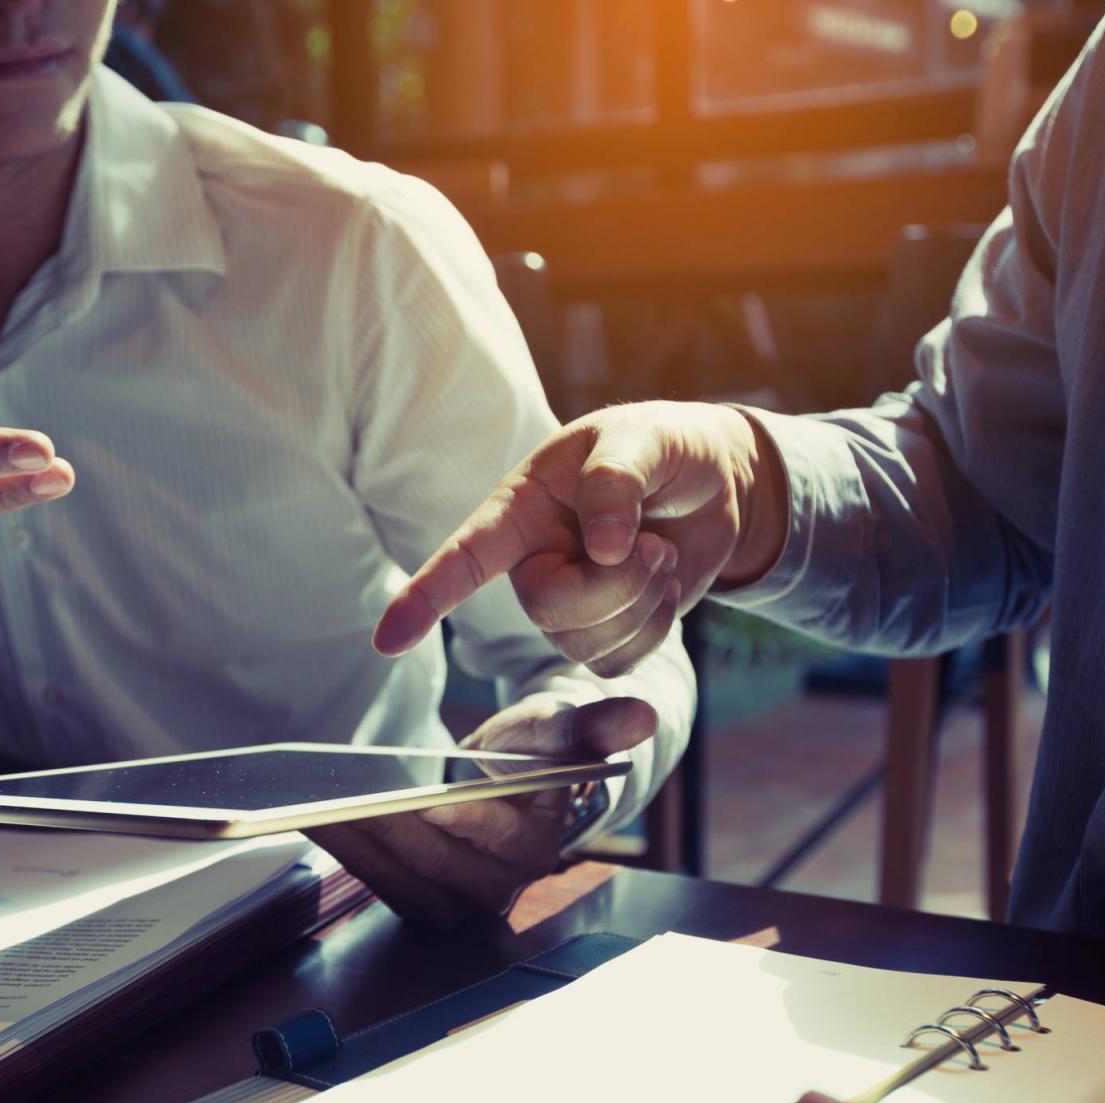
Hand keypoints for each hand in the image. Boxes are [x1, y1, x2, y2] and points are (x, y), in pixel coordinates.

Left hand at [307, 695, 655, 928]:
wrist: (512, 784)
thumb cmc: (536, 751)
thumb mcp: (560, 726)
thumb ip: (593, 724)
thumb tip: (640, 715)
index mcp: (537, 845)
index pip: (492, 832)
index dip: (457, 817)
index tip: (421, 798)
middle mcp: (500, 886)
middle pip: (433, 858)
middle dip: (385, 827)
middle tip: (342, 796)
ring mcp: (459, 902)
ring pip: (399, 877)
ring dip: (354, 843)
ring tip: (315, 804)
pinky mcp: (423, 904)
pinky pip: (378, 882)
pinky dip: (346, 852)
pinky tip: (316, 819)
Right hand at [372, 401, 784, 675]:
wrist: (716, 486)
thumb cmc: (664, 450)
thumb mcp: (643, 439)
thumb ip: (614, 481)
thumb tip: (600, 550)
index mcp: (521, 509)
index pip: (464, 556)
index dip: (426, 597)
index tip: (388, 640)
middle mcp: (534, 561)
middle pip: (548, 609)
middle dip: (614, 585)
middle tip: (655, 544)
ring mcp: (569, 602)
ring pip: (585, 643)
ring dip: (642, 599)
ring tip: (662, 550)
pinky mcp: (606, 632)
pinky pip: (620, 661)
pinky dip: (658, 626)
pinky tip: (665, 582)